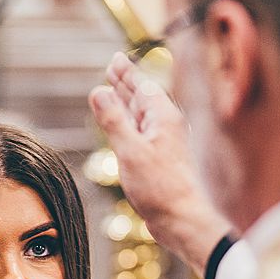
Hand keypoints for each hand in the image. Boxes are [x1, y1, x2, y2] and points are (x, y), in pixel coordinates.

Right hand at [88, 52, 232, 274]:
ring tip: (114, 90)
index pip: (142, 86)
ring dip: (125, 102)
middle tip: (113, 67)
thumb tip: (99, 91)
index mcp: (163, 118)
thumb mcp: (130, 151)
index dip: (127, 73)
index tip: (115, 59)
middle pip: (142, 97)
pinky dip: (127, 123)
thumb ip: (113, 120)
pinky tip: (122, 125)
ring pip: (140, 115)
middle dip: (126, 83)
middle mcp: (165, 126)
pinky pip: (140, 132)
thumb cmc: (160, 187)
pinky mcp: (159, 159)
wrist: (181, 219)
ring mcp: (163, 143)